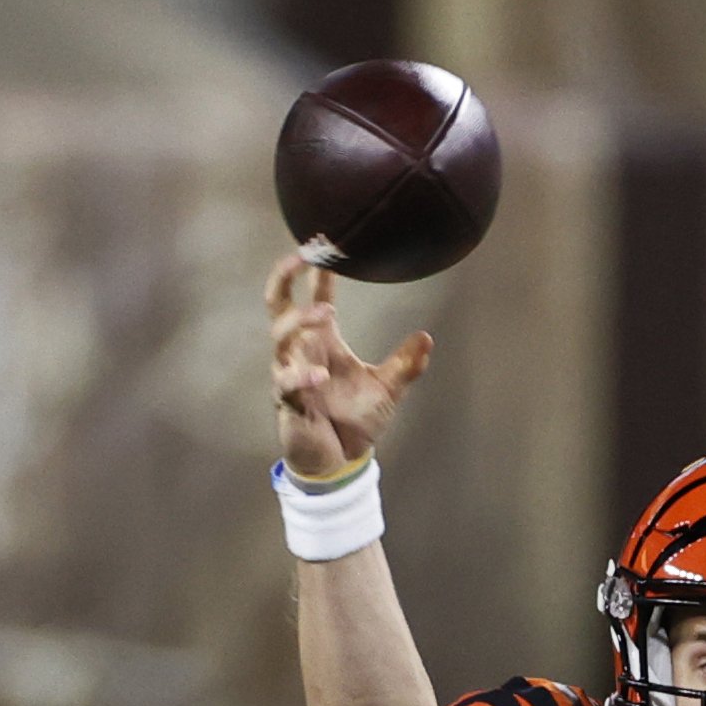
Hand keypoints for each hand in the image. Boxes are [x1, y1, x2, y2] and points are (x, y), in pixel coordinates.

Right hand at [267, 254, 433, 478]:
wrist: (343, 461)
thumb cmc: (357, 421)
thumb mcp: (388, 388)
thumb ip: (406, 364)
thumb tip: (427, 337)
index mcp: (324, 342)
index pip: (317, 296)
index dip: (321, 272)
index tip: (328, 244)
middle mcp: (303, 351)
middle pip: (279, 304)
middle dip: (284, 277)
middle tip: (302, 254)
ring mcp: (291, 374)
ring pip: (280, 337)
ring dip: (300, 320)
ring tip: (324, 313)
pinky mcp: (288, 402)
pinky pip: (286, 383)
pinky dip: (302, 378)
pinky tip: (319, 376)